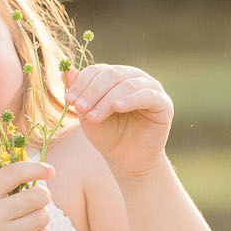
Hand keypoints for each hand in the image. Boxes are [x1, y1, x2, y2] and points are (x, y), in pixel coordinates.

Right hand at [0, 160, 54, 230]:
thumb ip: (0, 186)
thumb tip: (38, 172)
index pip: (15, 174)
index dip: (36, 168)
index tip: (49, 170)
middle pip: (36, 197)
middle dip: (43, 194)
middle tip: (39, 196)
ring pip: (42, 218)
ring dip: (42, 213)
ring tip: (31, 215)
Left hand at [65, 63, 173, 177]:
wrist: (128, 160)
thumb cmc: (108, 135)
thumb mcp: (88, 114)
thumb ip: (80, 93)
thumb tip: (67, 70)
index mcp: (115, 76)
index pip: (97, 70)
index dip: (81, 83)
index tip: (69, 101)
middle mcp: (134, 77)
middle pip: (111, 74)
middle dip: (92, 91)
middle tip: (80, 108)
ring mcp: (151, 88)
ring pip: (127, 84)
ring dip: (107, 99)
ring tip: (93, 116)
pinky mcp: (163, 103)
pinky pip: (148, 95)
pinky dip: (131, 99)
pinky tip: (118, 107)